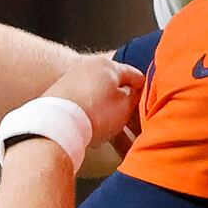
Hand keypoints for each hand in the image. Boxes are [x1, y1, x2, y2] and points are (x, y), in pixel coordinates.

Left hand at [39, 56, 144, 177]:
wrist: (55, 124)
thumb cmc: (94, 112)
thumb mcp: (125, 107)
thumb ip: (135, 98)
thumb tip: (136, 94)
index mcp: (108, 65)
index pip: (135, 75)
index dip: (146, 91)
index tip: (152, 104)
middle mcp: (89, 69)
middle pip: (116, 90)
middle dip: (128, 110)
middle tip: (137, 127)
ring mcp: (73, 82)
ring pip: (101, 103)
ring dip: (113, 120)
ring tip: (121, 142)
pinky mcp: (61, 98)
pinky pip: (86, 110)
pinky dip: (95, 122)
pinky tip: (99, 139)